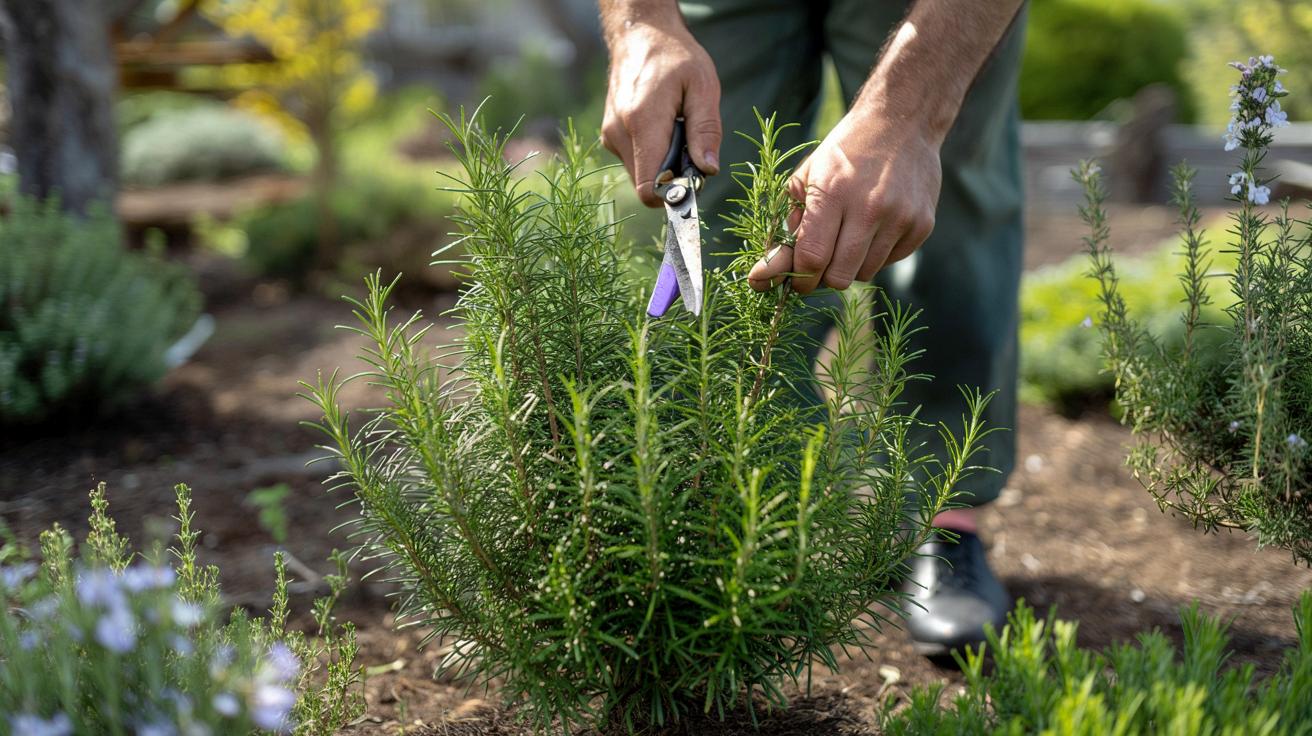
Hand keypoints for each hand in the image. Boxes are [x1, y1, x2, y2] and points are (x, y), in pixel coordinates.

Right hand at [601, 19, 720, 207]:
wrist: (640, 33)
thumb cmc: (675, 56)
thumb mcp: (703, 87)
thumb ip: (706, 131)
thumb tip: (708, 170)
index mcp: (642, 122)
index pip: (649, 187)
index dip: (672, 193)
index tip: (692, 179)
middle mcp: (618, 132)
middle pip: (647, 182)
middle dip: (672, 174)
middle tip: (690, 144)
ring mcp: (610, 134)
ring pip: (640, 173)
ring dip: (663, 162)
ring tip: (675, 127)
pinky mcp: (610, 134)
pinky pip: (635, 159)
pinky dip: (652, 152)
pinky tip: (662, 125)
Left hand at [748, 110, 941, 292]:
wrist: (902, 122)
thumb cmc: (844, 154)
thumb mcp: (806, 179)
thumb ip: (786, 229)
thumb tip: (761, 278)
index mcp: (833, 192)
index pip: (812, 259)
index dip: (800, 277)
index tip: (797, 277)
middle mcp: (870, 207)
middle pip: (839, 276)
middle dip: (824, 275)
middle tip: (823, 258)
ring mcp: (901, 217)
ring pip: (865, 273)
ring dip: (851, 263)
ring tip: (850, 233)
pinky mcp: (922, 225)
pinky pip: (890, 261)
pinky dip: (877, 253)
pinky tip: (876, 226)